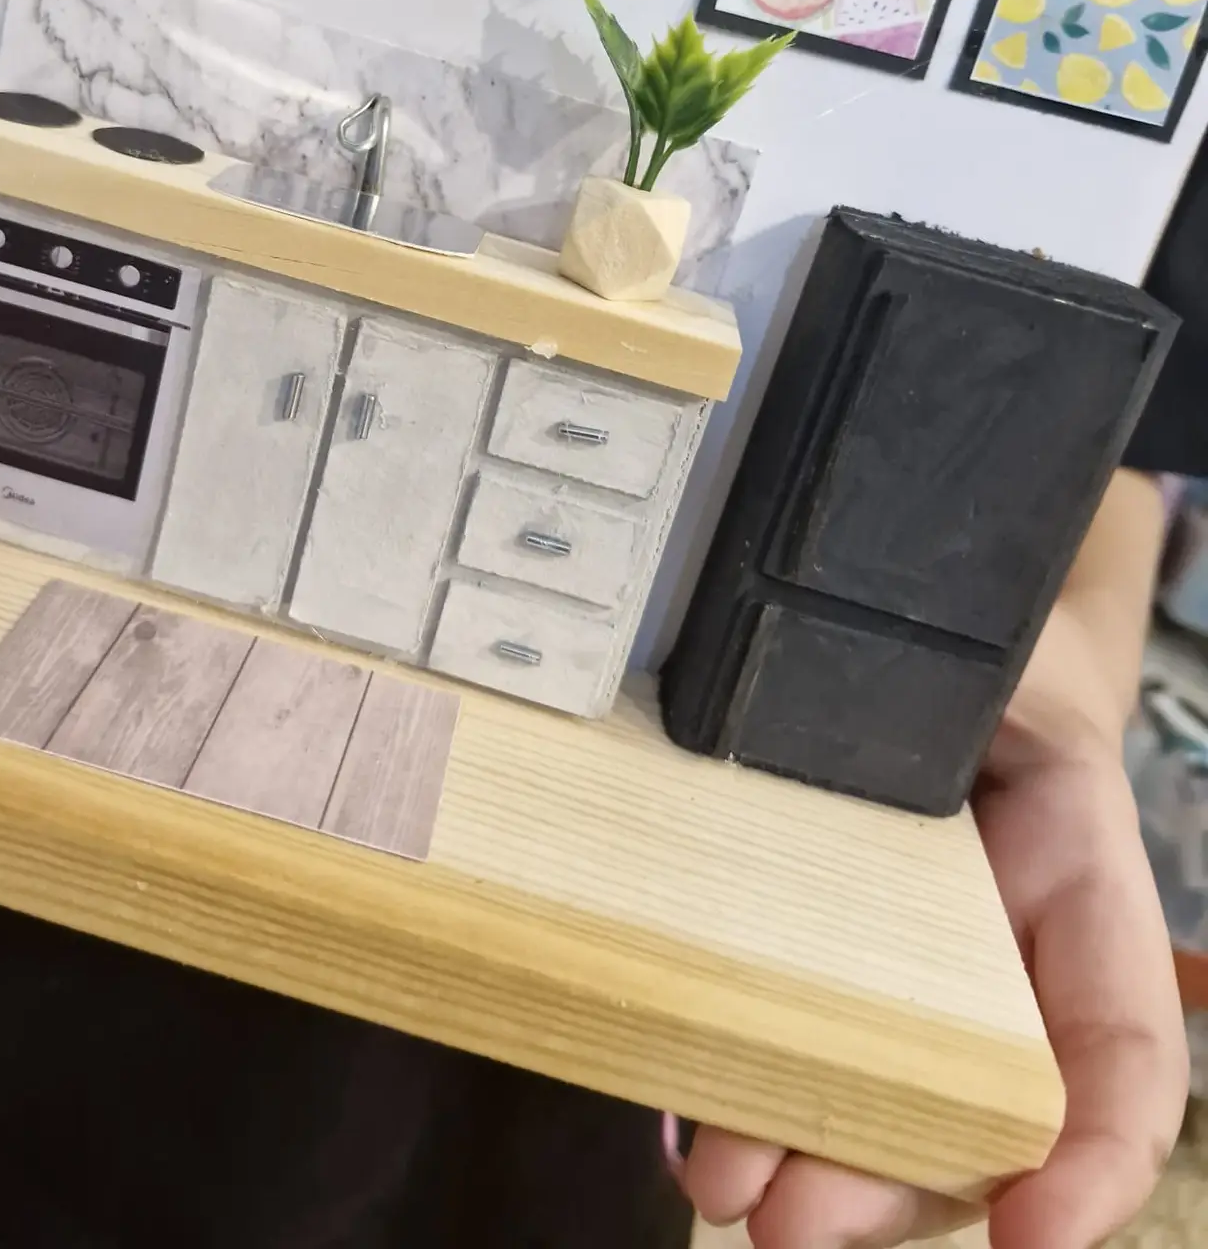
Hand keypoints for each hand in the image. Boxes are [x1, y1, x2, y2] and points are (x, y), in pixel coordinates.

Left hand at [679, 607, 1188, 1247]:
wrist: (916, 625)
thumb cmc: (977, 641)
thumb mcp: (993, 649)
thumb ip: (972, 688)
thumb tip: (862, 694)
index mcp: (1078, 881)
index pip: (1124, 1051)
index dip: (1098, 1158)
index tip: (1035, 1234)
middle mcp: (1002, 953)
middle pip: (976, 1117)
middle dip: (889, 1187)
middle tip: (788, 1222)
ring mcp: (907, 965)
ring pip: (885, 1106)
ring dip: (810, 1164)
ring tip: (717, 1181)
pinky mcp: (812, 953)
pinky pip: (799, 1046)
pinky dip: (752, 1095)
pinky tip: (688, 1115)